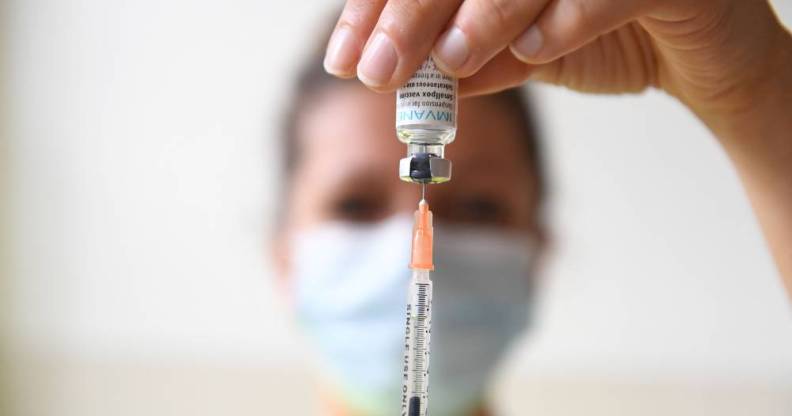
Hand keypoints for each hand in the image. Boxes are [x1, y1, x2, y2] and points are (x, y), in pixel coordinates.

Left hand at [323, 0, 791, 296]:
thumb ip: (469, 60)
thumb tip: (402, 79)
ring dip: (483, 13)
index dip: (380, 7)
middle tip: (376, 70)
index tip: (347, 57)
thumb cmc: (606, 38)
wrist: (697, 58)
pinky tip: (535, 52)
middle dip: (410, 13)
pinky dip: (567, 20)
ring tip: (449, 61)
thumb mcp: (522, 53)